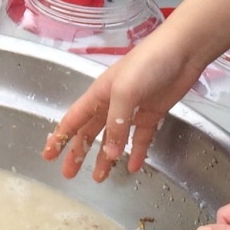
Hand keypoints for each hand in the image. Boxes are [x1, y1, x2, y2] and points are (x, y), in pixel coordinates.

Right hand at [42, 29, 200, 182]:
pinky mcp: (152, 114)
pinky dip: (136, 152)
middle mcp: (112, 103)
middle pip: (91, 132)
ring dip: (106, 157)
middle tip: (70, 174)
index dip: (60, 138)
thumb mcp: (125, 91)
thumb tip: (109, 155)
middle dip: (79, 153)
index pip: (73, 120)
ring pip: (114, 139)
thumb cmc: (147, 64)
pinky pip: (140, 137)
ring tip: (100, 177)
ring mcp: (132, 109)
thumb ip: (116, 123)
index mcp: (99, 94)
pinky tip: (133, 166)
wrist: (182, 52)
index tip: (48, 155)